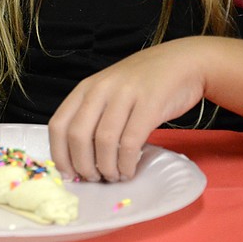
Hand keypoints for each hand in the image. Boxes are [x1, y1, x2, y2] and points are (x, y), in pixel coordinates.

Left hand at [48, 37, 207, 182]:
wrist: (183, 62)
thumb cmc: (144, 82)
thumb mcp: (110, 91)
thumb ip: (93, 115)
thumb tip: (79, 157)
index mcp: (86, 88)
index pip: (59, 124)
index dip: (59, 154)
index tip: (68, 174)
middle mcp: (101, 89)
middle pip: (78, 135)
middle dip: (82, 165)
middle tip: (93, 179)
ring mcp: (125, 94)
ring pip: (104, 141)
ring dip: (106, 167)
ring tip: (114, 176)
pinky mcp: (150, 104)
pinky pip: (130, 141)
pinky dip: (126, 163)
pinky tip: (129, 170)